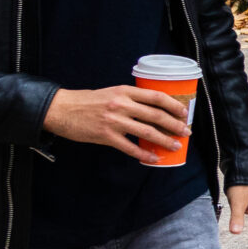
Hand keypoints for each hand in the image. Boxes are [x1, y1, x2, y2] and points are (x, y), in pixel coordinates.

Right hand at [44, 85, 189, 163]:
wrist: (61, 110)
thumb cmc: (87, 101)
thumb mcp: (111, 93)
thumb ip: (130, 99)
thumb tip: (153, 109)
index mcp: (124, 91)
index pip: (156, 96)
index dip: (173, 105)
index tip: (184, 112)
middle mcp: (121, 104)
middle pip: (156, 115)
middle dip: (174, 125)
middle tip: (186, 132)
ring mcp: (114, 121)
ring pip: (147, 132)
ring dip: (164, 140)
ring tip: (175, 146)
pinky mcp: (106, 136)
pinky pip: (130, 148)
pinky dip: (144, 154)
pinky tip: (154, 158)